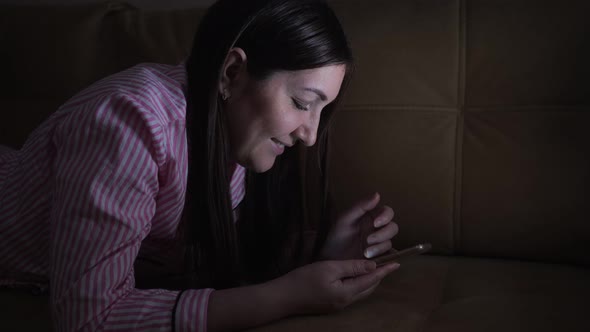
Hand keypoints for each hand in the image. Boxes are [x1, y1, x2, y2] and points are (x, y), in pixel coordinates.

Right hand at [276, 259, 398, 314]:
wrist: (283, 297)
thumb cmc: (304, 279)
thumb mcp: (329, 267)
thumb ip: (352, 266)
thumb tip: (373, 265)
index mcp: (347, 293)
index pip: (371, 280)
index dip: (384, 270)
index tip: (396, 263)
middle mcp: (346, 302)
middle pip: (369, 288)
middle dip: (379, 276)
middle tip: (387, 263)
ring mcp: (338, 305)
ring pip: (361, 292)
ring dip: (369, 280)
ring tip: (375, 268)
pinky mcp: (331, 305)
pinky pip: (351, 293)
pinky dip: (358, 283)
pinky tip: (356, 276)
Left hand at [320, 192, 397, 259]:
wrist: (330, 259)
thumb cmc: (336, 237)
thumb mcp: (345, 219)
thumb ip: (361, 206)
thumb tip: (377, 194)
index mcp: (371, 217)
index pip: (387, 212)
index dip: (386, 216)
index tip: (376, 223)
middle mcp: (377, 230)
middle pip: (392, 228)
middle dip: (383, 234)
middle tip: (368, 240)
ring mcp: (379, 244)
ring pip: (389, 243)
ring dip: (379, 248)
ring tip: (365, 253)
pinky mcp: (379, 258)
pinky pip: (389, 256)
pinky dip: (386, 258)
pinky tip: (376, 260)